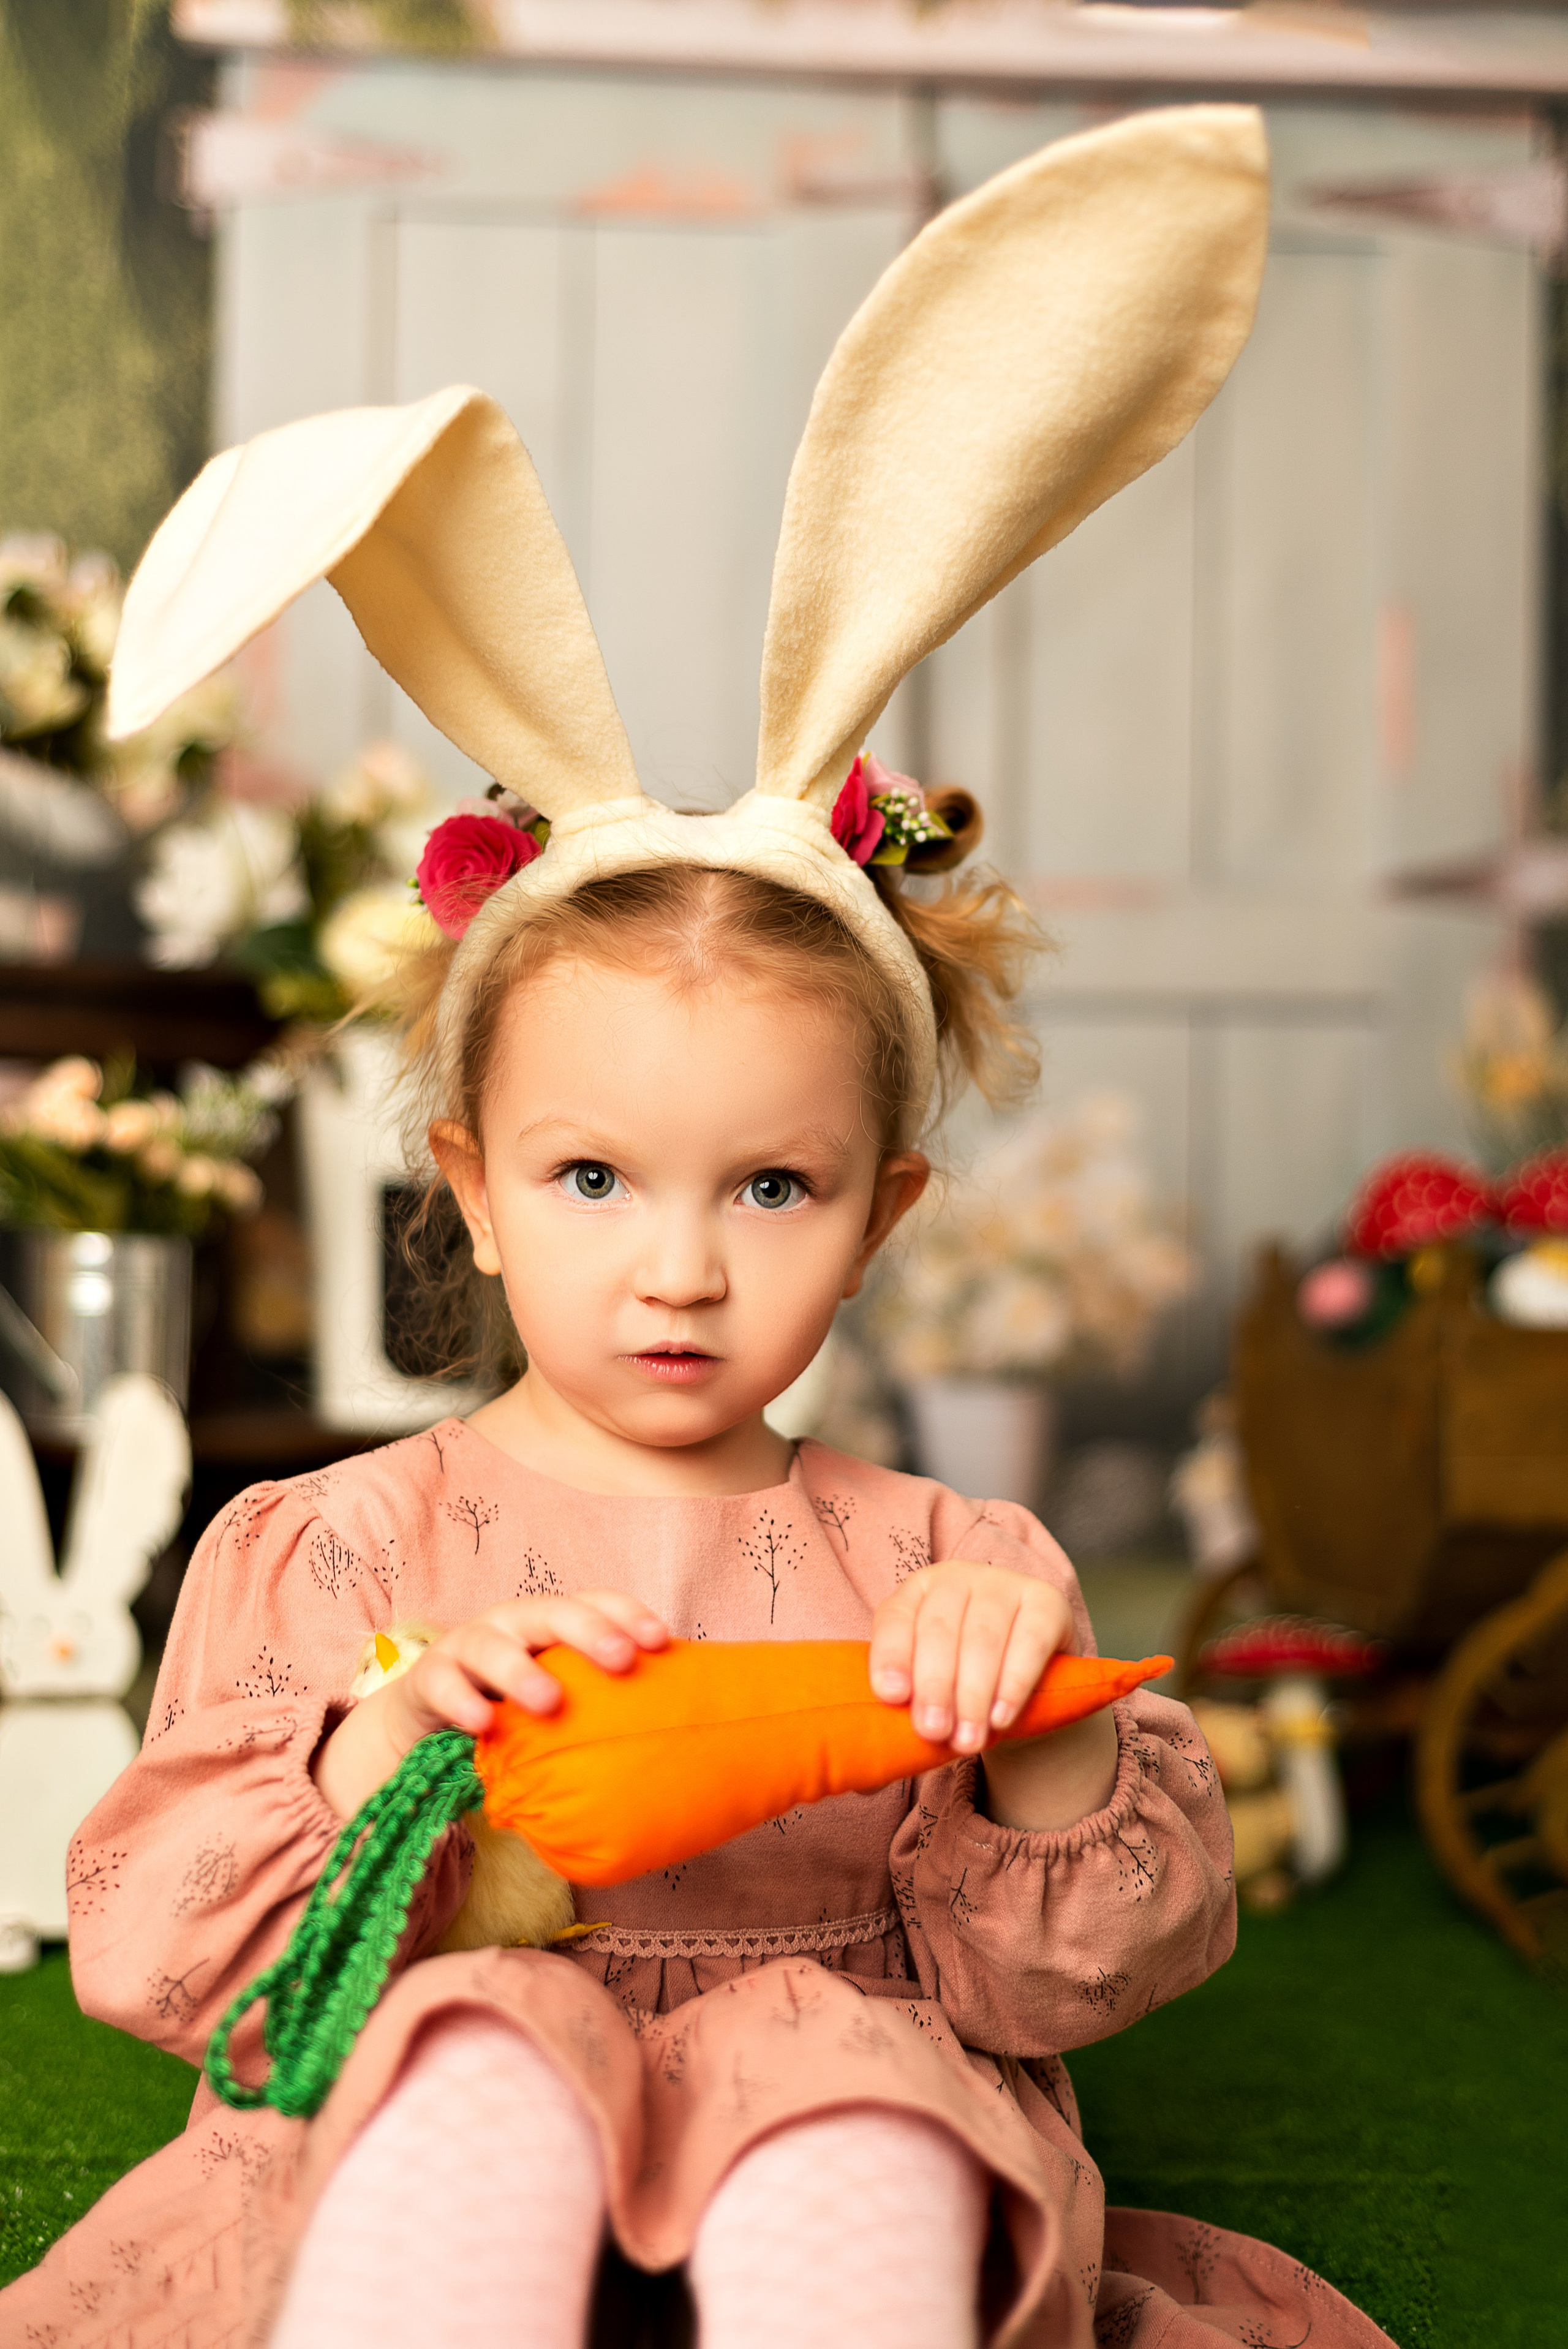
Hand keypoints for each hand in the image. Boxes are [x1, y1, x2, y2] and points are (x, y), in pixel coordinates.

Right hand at [312, 1591, 667, 1820]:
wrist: (428, 1722)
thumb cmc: (512, 1709)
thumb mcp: (557, 1700)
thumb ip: (597, 1705)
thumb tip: (672, 1735)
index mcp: (551, 1625)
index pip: (594, 1604)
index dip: (627, 1615)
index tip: (661, 1641)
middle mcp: (512, 1624)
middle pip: (551, 1614)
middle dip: (589, 1631)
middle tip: (621, 1660)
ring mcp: (467, 1646)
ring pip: (493, 1646)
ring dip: (522, 1671)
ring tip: (549, 1702)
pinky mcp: (427, 1678)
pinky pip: (444, 1685)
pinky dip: (462, 1702)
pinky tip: (483, 1724)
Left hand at [868, 1560, 1074, 1754]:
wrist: (1029, 1681)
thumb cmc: (963, 1685)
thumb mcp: (929, 1696)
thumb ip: (898, 1725)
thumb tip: (862, 1783)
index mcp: (916, 1592)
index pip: (895, 1618)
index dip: (890, 1656)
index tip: (890, 1697)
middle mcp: (957, 1578)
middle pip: (939, 1629)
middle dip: (934, 1685)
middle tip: (932, 1733)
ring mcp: (1004, 1584)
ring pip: (983, 1638)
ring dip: (973, 1694)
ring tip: (967, 1742)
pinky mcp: (1047, 1602)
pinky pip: (1029, 1643)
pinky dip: (1014, 1683)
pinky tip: (1001, 1717)